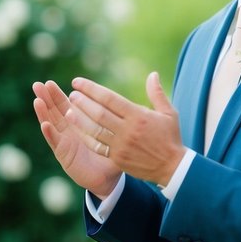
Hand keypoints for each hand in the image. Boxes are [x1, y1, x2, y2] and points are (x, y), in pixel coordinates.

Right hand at [32, 79, 122, 197]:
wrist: (108, 178)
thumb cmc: (111, 152)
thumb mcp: (114, 131)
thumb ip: (116, 116)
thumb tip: (131, 99)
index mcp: (79, 122)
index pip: (66, 105)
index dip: (57, 94)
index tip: (50, 82)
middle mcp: (69, 130)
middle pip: (54, 111)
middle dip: (46, 98)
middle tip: (38, 84)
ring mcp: (65, 142)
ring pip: (51, 124)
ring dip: (44, 112)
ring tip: (38, 100)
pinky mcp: (64, 155)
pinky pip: (56, 142)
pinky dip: (50, 133)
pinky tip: (45, 124)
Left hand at [66, 72, 184, 187]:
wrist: (172, 167)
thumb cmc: (170, 137)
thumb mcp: (169, 113)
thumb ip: (157, 93)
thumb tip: (152, 74)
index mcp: (138, 116)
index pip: (110, 98)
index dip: (91, 89)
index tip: (78, 82)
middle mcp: (128, 130)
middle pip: (99, 113)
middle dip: (83, 102)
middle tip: (72, 94)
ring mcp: (121, 145)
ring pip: (95, 130)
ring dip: (80, 119)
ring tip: (68, 110)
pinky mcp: (117, 158)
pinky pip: (97, 146)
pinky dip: (85, 137)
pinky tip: (77, 130)